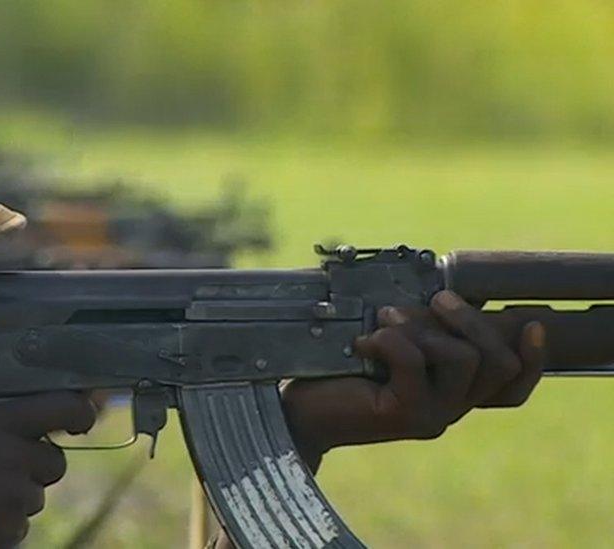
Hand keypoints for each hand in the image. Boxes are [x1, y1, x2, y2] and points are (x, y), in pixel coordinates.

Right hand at [0, 392, 95, 548]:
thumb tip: (2, 418)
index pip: (61, 408)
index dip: (78, 412)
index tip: (82, 417)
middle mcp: (11, 458)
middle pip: (54, 462)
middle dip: (35, 466)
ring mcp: (12, 500)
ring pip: (33, 497)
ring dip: (12, 497)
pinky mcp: (9, 535)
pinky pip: (17, 527)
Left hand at [282, 290, 545, 470]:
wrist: (300, 414)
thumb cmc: (340, 375)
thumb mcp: (391, 350)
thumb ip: (423, 334)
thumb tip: (445, 298)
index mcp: (452, 393)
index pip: (512, 386)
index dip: (532, 357)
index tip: (531, 322)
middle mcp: (450, 409)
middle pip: (496, 362)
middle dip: (470, 319)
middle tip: (436, 299)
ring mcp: (432, 416)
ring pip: (461, 358)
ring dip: (422, 326)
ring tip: (383, 321)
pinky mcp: (405, 414)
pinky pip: (414, 361)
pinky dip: (389, 339)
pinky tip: (363, 344)